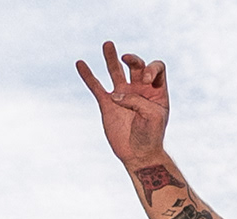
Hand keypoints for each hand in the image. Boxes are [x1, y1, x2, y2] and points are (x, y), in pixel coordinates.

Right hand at [76, 41, 168, 164]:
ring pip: (115, 71)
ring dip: (111, 57)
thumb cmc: (151, 137)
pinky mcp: (108, 104)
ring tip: (108, 44)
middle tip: (126, 60)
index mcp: (156, 90)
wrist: (139, 156)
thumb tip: (115, 96)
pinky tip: (80, 64)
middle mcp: (139, 89)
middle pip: (136, 65)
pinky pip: (96, 86)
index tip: (146, 79)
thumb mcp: (152, 116)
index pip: (156, 68)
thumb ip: (137, 101)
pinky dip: (88, 75)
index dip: (151, 68)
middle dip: (133, 60)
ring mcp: (123, 95)